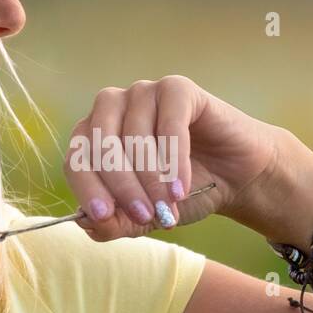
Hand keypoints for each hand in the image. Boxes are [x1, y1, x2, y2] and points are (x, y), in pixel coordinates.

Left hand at [62, 75, 281, 240]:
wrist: (235, 177)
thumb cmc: (183, 192)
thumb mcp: (145, 216)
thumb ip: (114, 222)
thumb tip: (86, 224)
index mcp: (95, 134)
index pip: (76, 158)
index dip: (88, 188)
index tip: (105, 216)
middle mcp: (113, 107)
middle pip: (101, 143)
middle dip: (121, 185)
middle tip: (144, 214)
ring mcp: (144, 93)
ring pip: (134, 135)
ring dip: (151, 177)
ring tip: (169, 206)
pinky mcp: (177, 88)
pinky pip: (168, 123)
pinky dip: (173, 159)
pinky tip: (181, 187)